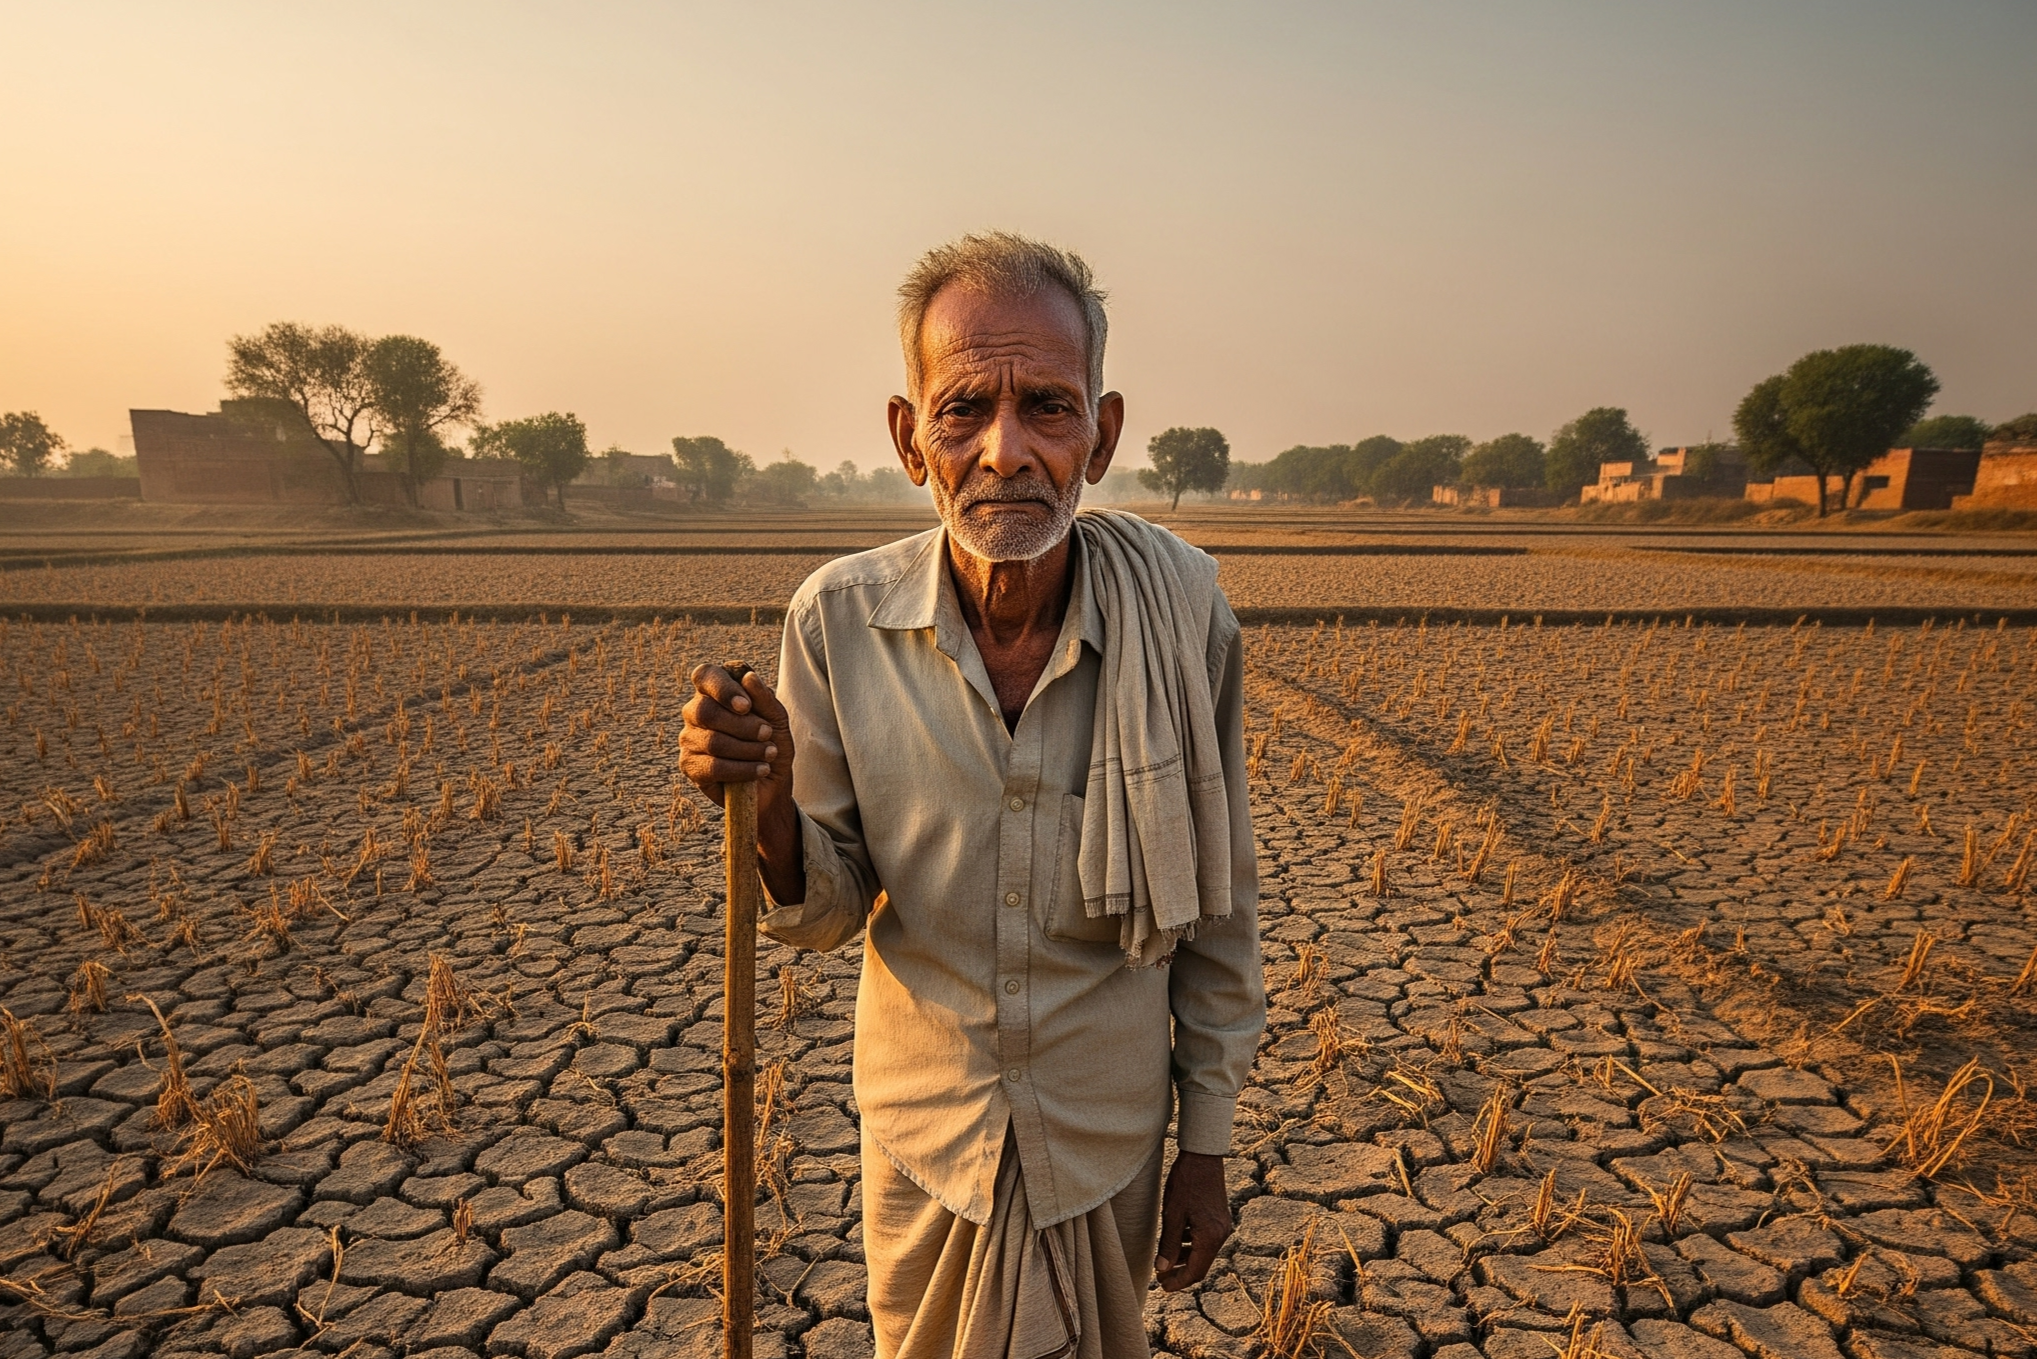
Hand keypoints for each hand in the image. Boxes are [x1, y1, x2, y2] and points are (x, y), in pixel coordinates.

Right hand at [680, 664, 792, 807]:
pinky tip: (760, 769)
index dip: (723, 688)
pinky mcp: (690, 766)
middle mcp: (696, 712)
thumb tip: (748, 677)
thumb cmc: (771, 743)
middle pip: (706, 711)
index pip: (705, 675)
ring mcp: (690, 739)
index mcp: (715, 692)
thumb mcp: (777, 719)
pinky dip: (742, 769)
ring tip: (769, 753)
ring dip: (748, 749)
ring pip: (712, 741)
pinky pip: (713, 766)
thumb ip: (764, 698)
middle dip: (743, 725)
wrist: (772, 782)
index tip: (746, 706)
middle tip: (767, 733)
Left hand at [1155, 1151, 1230, 1291]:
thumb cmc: (1186, 1182)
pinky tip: (1177, 1240)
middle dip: (1181, 1272)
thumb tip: (1162, 1268)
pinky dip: (1191, 1244)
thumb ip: (1169, 1244)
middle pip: (1201, 1264)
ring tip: (1165, 1260)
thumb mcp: (1173, 1215)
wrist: (1203, 1156)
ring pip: (1203, 1252)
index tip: (1163, 1286)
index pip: (1196, 1271)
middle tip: (1161, 1276)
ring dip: (1185, 1258)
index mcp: (1211, 1236)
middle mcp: (1221, 1234)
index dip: (1178, 1281)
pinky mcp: (1219, 1218)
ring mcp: (1222, 1226)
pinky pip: (1205, 1239)